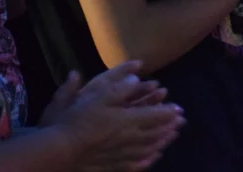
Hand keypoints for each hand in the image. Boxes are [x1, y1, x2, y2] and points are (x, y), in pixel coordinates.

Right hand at [53, 61, 183, 171]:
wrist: (62, 151)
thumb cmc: (79, 120)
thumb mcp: (98, 96)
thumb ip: (120, 88)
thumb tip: (136, 79)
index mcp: (129, 119)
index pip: (156, 115)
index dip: (169, 111)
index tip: (180, 109)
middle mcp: (131, 138)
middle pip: (156, 133)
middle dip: (170, 127)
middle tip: (181, 123)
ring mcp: (124, 155)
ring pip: (149, 148)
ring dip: (163, 142)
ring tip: (171, 137)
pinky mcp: (114, 167)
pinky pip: (136, 164)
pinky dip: (148, 159)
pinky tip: (152, 158)